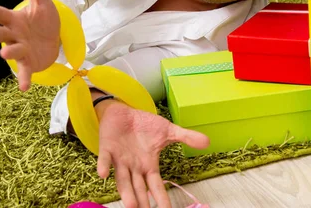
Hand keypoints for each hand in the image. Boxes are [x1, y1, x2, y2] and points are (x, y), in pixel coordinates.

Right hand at [0, 0, 60, 90]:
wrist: (54, 39)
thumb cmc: (43, 20)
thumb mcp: (42, 0)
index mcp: (14, 19)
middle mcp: (14, 35)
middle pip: (0, 33)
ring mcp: (21, 50)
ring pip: (12, 51)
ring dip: (8, 52)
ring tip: (4, 53)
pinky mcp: (29, 63)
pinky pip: (25, 71)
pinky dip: (24, 79)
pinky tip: (24, 88)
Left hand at [95, 101, 209, 207]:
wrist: (123, 111)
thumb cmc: (144, 125)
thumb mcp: (168, 130)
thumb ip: (186, 137)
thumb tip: (207, 142)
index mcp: (148, 165)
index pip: (156, 186)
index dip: (161, 199)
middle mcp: (134, 167)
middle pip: (138, 188)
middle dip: (142, 202)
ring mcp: (120, 159)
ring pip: (122, 179)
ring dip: (125, 191)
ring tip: (130, 205)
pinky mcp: (107, 148)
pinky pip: (105, 159)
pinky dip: (103, 166)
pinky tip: (103, 174)